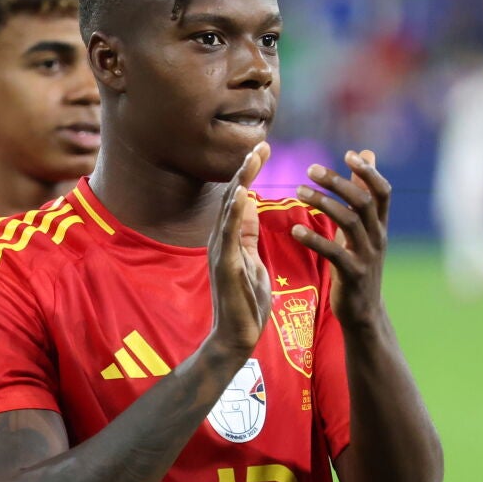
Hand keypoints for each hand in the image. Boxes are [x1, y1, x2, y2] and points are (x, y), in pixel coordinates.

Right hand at [207, 142, 272, 354]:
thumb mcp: (250, 259)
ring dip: (240, 182)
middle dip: (245, 169)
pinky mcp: (224, 265)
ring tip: (252, 159)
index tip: (262, 148)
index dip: (249, 172)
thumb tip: (247, 202)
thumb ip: (247, 232)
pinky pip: (228, 234)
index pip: (239, 197)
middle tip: (261, 143)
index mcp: (230, 238)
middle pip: (232, 196)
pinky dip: (233, 212)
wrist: (236, 337)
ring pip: (228, 209)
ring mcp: (220, 252)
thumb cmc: (244, 301)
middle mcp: (221, 240)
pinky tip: (240, 193)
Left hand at [291, 149, 390, 325]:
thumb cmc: (359, 264)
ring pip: (349, 222)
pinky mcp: (353, 275)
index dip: (369, 171)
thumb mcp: (364, 229)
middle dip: (338, 182)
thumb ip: (363, 193)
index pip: (383, 192)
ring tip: (298, 191)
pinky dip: (314, 239)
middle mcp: (378, 238)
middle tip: (311, 169)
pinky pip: (334, 253)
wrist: (364, 313)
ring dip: (323, 203)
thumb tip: (366, 154)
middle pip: (363, 202)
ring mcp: (367, 256)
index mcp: (380, 226)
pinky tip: (295, 231)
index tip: (349, 154)